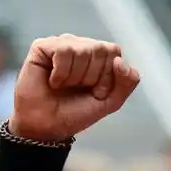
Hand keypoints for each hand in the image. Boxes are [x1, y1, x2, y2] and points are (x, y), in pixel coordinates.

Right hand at [10, 35, 140, 142]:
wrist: (48, 126)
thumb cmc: (76, 112)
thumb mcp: (112, 101)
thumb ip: (127, 82)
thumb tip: (119, 60)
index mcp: (99, 56)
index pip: (114, 52)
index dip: (107, 76)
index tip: (96, 92)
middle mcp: (81, 45)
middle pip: (99, 49)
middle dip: (92, 77)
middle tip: (79, 89)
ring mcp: (61, 44)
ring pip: (82, 50)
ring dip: (75, 77)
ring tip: (65, 86)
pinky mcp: (42, 47)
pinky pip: (63, 51)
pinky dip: (61, 73)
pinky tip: (53, 81)